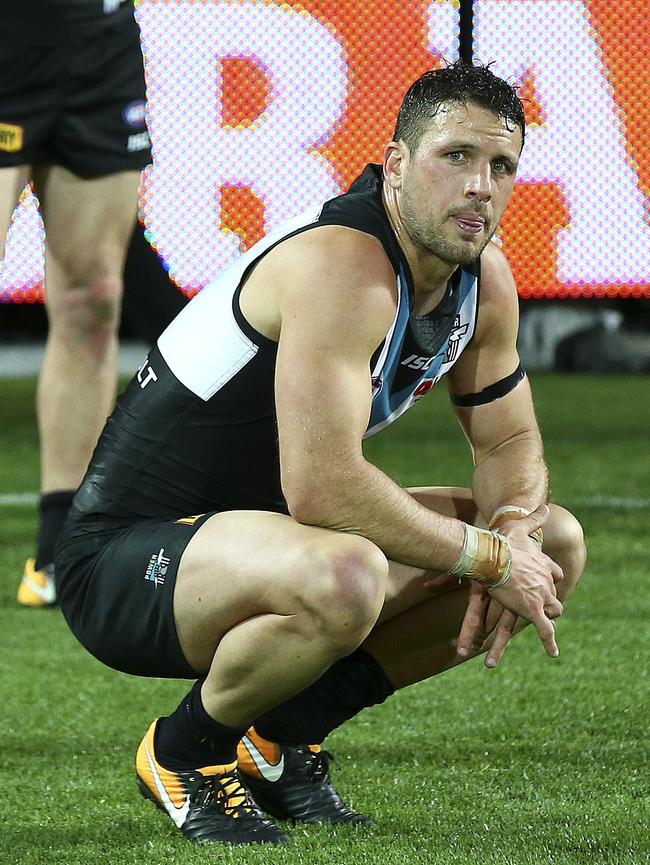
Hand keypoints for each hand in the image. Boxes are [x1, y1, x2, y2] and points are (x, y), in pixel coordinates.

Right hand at [489, 505, 563, 660]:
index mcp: (543, 563)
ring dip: (549, 618)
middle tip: (543, 605)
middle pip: (554, 594)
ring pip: (553, 612)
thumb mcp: (520, 527)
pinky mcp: (532, 610)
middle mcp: (546, 581)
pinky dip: (550, 642)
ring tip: (547, 630)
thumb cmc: (502, 541)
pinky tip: (553, 652)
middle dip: (549, 600)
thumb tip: (545, 506)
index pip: (555, 573)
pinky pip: (545, 629)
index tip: (546, 580)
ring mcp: (541, 596)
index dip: (550, 578)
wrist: (493, 557)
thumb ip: (534, 518)